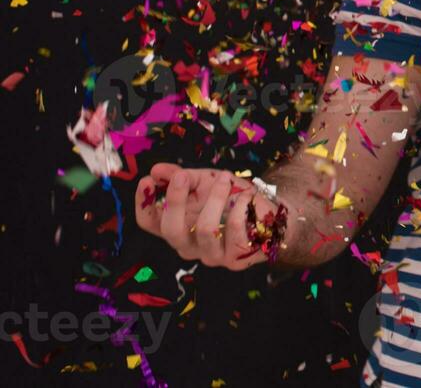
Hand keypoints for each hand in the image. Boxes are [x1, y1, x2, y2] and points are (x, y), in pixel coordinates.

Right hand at [135, 163, 283, 269]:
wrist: (270, 214)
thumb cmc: (232, 198)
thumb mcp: (206, 182)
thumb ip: (182, 176)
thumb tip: (157, 169)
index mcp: (177, 227)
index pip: (149, 222)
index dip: (143, 203)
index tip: (148, 180)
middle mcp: (189, 245)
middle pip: (170, 230)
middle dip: (174, 201)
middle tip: (182, 176)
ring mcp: (211, 255)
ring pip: (204, 230)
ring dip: (215, 198)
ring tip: (226, 179)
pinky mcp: (235, 257)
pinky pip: (234, 231)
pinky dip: (241, 207)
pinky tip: (247, 196)